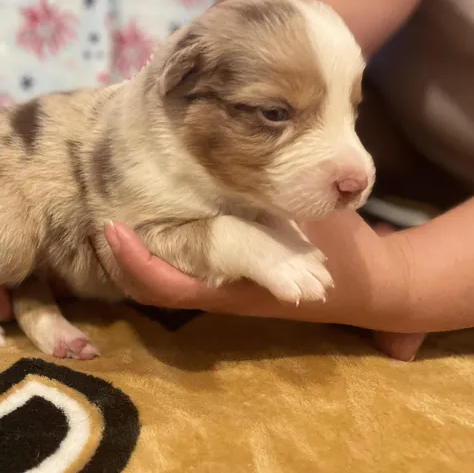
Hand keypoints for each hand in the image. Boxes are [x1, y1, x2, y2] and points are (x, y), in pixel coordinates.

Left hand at [103, 213, 425, 360]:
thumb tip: (257, 183)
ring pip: (165, 275)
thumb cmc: (343, 251)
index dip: (137, 263)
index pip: (168, 286)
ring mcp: (221, 284)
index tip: (114, 229)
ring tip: (121, 209)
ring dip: (140, 251)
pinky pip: (183, 264)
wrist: (368, 283)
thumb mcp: (313, 227)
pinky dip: (164, 243)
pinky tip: (160, 208)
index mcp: (233, 287)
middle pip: (153, 287)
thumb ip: (282, 213)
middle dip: (124, 260)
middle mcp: (219, 290)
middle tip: (105, 216)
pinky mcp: (228, 273)